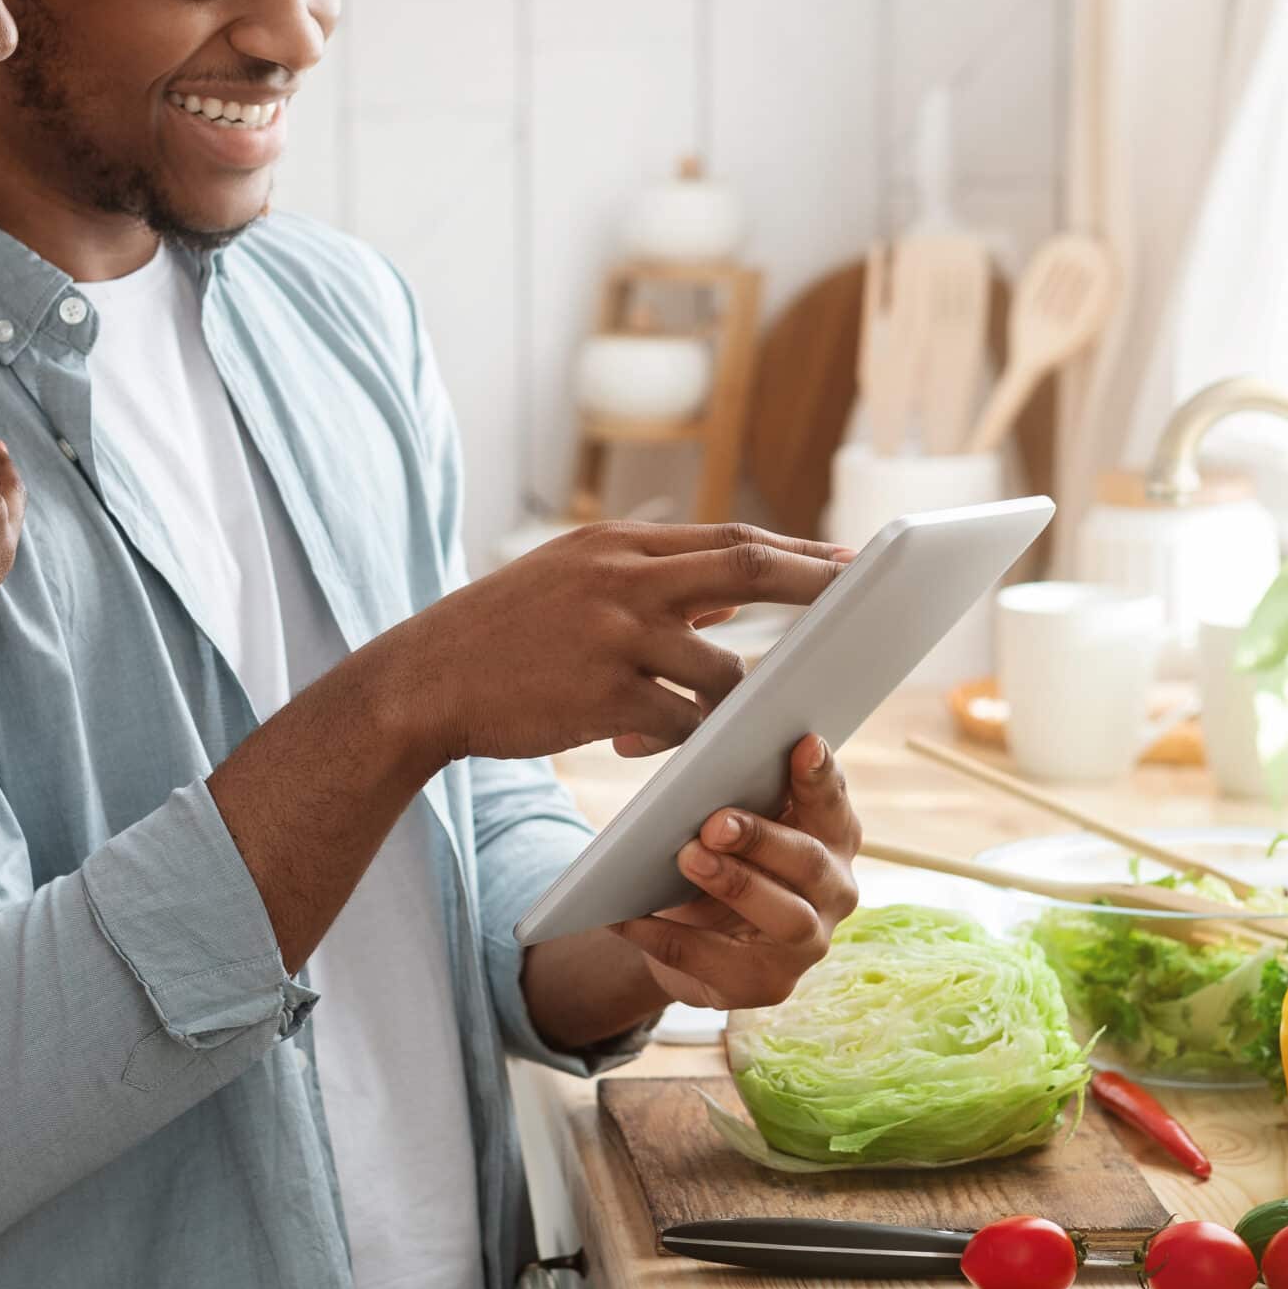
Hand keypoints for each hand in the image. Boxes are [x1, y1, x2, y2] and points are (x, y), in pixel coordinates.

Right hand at [318, 522, 850, 770]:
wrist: (421, 680)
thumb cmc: (499, 636)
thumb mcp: (570, 583)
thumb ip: (647, 583)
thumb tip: (728, 594)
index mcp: (616, 544)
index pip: (729, 538)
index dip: (796, 551)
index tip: (849, 560)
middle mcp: (621, 578)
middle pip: (747, 571)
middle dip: (815, 585)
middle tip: (866, 600)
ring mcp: (614, 635)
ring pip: (721, 670)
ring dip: (736, 702)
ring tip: (726, 721)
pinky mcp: (602, 697)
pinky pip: (678, 725)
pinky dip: (680, 742)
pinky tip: (642, 749)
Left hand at [613, 734, 860, 1010]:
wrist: (692, 935)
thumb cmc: (717, 854)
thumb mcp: (726, 815)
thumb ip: (719, 780)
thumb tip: (662, 749)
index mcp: (831, 836)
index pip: (832, 802)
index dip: (821, 775)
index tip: (804, 742)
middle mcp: (834, 890)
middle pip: (809, 861)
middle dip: (762, 838)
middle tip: (715, 822)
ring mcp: (807, 944)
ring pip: (786, 917)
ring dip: (736, 885)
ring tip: (687, 857)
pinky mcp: (767, 985)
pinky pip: (716, 963)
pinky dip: (668, 938)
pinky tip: (627, 917)